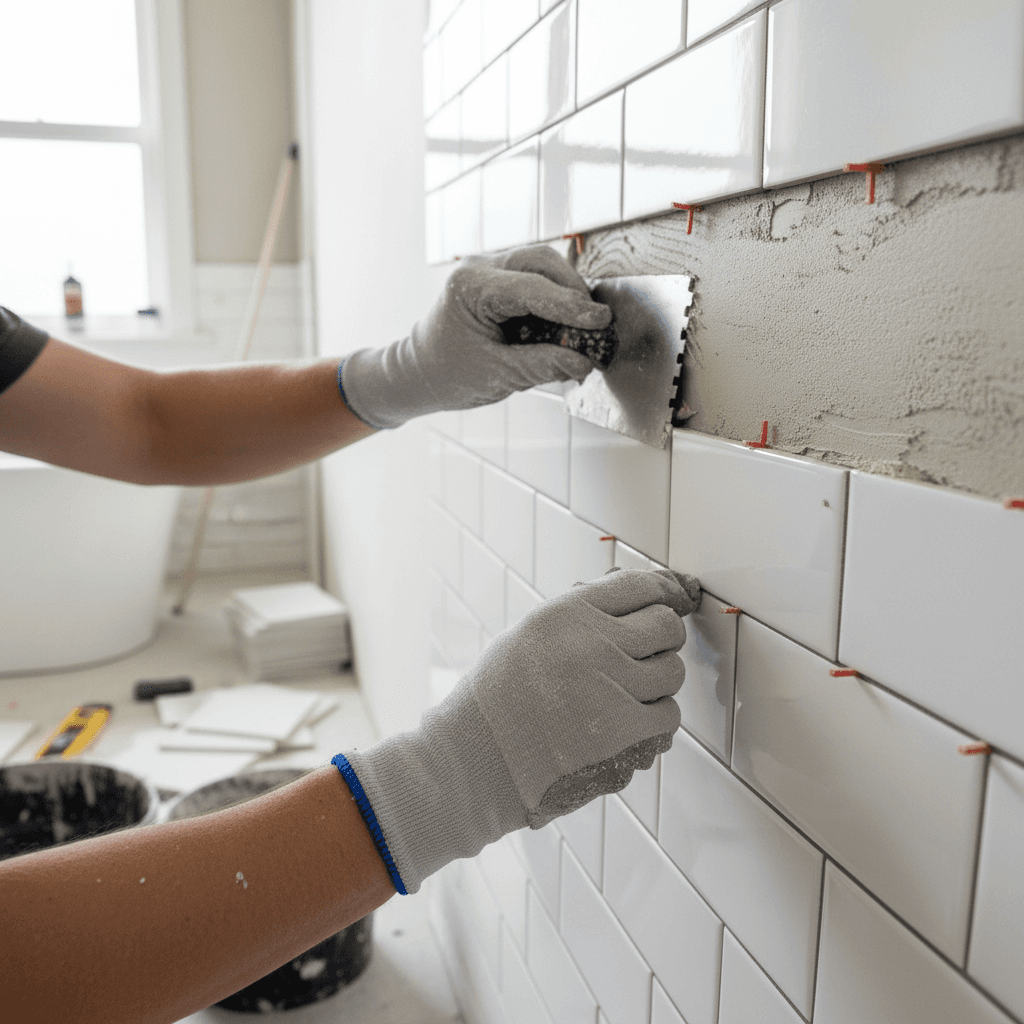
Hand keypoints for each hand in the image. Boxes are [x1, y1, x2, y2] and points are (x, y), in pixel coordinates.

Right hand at [336, 568, 701, 892]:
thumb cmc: (495, 700)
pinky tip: (628, 722)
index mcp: (566, 613)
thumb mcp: (527, 636)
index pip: (638, 585)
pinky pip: (668, 716)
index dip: (660, 591)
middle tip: (645, 652)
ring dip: (657, 682)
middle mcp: (593, 643)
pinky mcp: (625, 733)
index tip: (668, 598)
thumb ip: (579, 617)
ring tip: (626, 692)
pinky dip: (654, 720)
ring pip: (673, 672)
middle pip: (666, 625)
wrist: (474, 760)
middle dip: (661, 637)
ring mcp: (612, 688)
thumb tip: (635, 598)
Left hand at [339, 246, 611, 428]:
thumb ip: (542, 365)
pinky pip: (535, 278)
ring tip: (583, 325)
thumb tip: (584, 362)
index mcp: (470, 288)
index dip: (570, 306)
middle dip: (573, 290)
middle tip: (596, 322)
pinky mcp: (498, 279)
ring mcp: (488, 269)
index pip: (531, 288)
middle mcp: (479, 269)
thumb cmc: (449, 374)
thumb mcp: (497, 376)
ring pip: (541, 264)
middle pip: (540, 262)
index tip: (600, 321)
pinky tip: (567, 323)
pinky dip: (555, 297)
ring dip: (567, 291)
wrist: (421, 373)